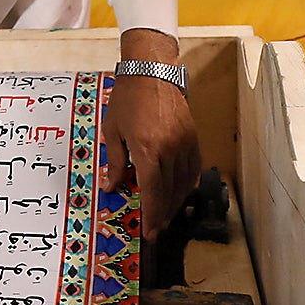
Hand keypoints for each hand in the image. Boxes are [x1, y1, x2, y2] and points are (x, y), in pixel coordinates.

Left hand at [101, 31, 201, 238]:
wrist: (152, 72)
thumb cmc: (128, 99)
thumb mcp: (113, 132)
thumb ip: (115, 163)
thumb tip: (111, 187)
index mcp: (147, 149)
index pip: (152, 192)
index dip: (152, 215)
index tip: (151, 231)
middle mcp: (170, 149)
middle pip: (170, 192)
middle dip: (163, 214)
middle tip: (157, 229)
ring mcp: (185, 143)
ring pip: (184, 183)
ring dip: (176, 202)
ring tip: (166, 214)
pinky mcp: (193, 138)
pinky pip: (193, 169)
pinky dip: (187, 184)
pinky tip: (179, 193)